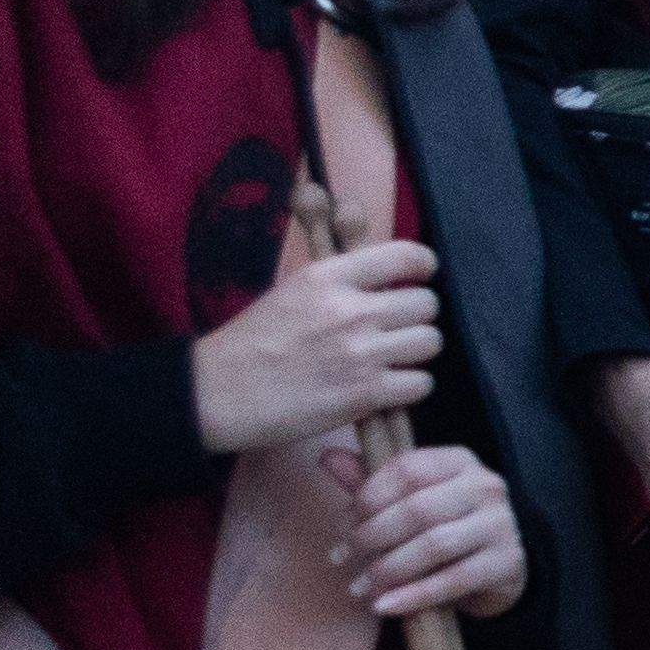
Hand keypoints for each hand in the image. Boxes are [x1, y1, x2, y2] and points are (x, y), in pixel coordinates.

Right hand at [193, 239, 443, 452]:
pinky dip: (410, 386)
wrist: (218, 393)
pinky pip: (421, 383)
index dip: (423, 266)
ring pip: (431, 342)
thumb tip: (389, 276)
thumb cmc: (252, 343)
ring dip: (417, 352)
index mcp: (328, 277)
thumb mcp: (292, 291)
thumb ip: (341, 281)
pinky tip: (388, 386)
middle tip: (397, 328)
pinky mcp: (366, 395)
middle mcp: (350, 310)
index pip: (405, 255)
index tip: (421, 276)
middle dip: (417, 316)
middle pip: (427, 303)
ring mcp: (361, 353)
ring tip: (393, 358)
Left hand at [333, 438, 528, 617]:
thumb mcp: (410, 501)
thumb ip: (372, 483)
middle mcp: (486, 486)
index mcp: (460, 461)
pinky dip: (413, 596)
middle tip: (342, 558)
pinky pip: (452, 581)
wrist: (498, 567)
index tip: (342, 525)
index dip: (367, 497)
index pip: (407, 469)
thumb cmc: (443, 527)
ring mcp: (501, 524)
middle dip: (371, 536)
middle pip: (418, 509)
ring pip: (434, 545)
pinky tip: (383, 606)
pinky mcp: (507, 562)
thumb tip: (327, 457)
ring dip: (387, 569)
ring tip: (359, 587)